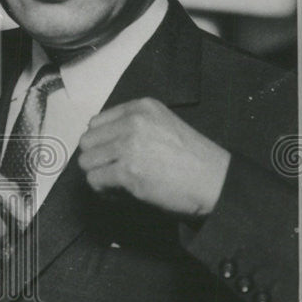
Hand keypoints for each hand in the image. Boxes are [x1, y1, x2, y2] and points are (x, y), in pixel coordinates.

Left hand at [77, 98, 230, 218]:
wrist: (215, 181)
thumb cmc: (192, 159)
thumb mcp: (162, 126)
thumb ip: (132, 127)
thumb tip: (100, 145)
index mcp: (141, 107)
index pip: (96, 123)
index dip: (101, 143)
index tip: (112, 156)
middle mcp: (133, 122)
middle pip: (87, 142)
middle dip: (97, 160)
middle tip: (113, 172)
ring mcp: (129, 145)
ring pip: (86, 162)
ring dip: (99, 175)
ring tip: (117, 184)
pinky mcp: (127, 171)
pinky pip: (95, 180)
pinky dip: (104, 191)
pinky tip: (121, 193)